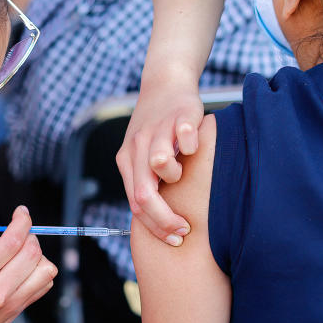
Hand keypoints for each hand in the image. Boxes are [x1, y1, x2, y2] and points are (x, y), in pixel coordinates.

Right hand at [0, 196, 56, 322]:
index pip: (12, 241)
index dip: (22, 221)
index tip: (21, 212)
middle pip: (33, 253)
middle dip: (30, 235)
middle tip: (18, 232)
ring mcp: (10, 304)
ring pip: (45, 270)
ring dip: (38, 255)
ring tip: (21, 253)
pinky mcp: (18, 311)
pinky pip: (44, 286)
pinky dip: (40, 272)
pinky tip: (23, 269)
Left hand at [116, 74, 203, 245]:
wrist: (165, 83)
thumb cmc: (157, 128)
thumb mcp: (142, 156)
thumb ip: (146, 182)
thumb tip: (158, 224)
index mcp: (127, 161)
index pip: (136, 205)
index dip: (155, 227)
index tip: (174, 238)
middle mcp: (137, 147)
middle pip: (145, 194)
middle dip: (165, 219)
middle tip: (184, 229)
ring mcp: (157, 130)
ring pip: (160, 164)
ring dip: (176, 176)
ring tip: (184, 171)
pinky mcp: (180, 115)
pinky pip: (184, 136)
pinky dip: (192, 147)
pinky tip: (195, 148)